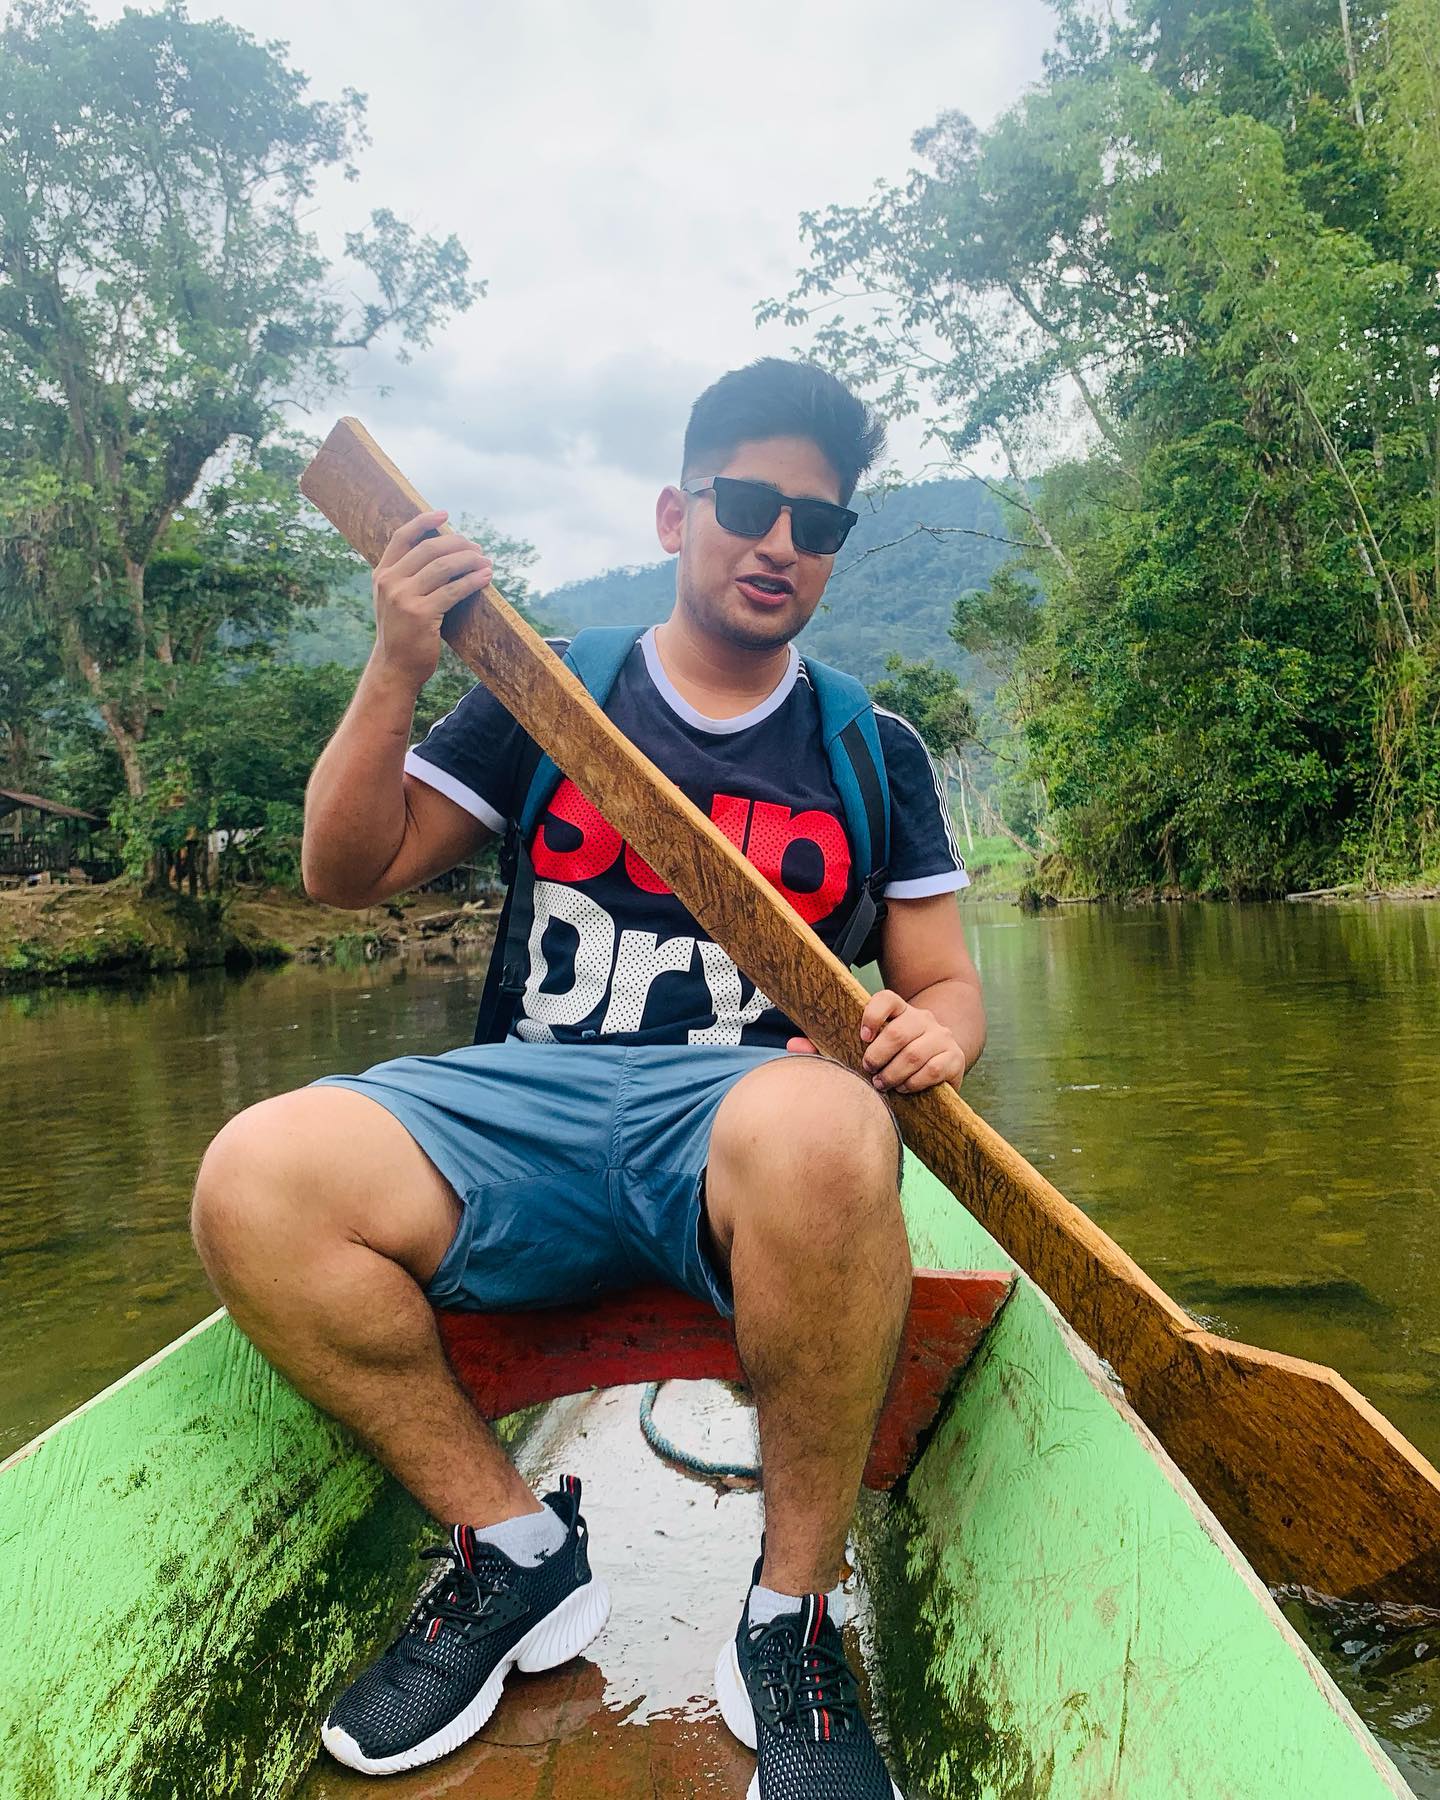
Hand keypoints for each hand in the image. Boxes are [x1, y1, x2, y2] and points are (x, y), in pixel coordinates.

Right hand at [371, 510, 493, 689]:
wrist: (395, 667)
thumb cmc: (402, 632)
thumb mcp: (395, 599)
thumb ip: (407, 575)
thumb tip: (441, 550)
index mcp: (382, 574)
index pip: (402, 537)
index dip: (424, 521)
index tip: (444, 514)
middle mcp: (390, 582)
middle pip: (429, 549)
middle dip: (458, 544)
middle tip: (477, 548)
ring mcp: (404, 598)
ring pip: (444, 567)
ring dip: (470, 561)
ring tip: (486, 561)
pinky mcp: (421, 614)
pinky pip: (454, 590)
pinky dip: (473, 581)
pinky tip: (486, 577)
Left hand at [787, 988, 965, 1094]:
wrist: (939, 1067)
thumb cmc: (890, 1060)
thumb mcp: (864, 1051)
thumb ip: (829, 1047)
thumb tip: (791, 1045)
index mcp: (900, 1011)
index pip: (887, 998)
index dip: (872, 1015)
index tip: (861, 1037)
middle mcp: (923, 1018)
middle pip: (898, 1031)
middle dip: (878, 1056)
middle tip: (868, 1071)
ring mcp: (942, 1037)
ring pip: (915, 1052)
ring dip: (894, 1072)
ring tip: (883, 1084)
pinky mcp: (955, 1059)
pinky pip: (935, 1069)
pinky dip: (915, 1082)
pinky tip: (905, 1088)